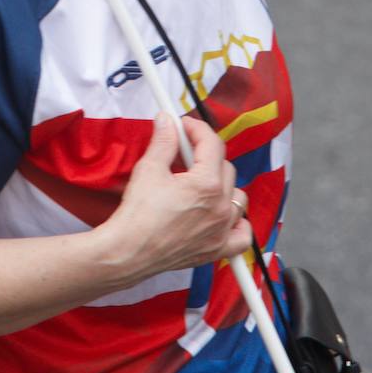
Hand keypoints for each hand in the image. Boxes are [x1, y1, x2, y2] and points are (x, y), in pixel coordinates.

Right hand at [96, 114, 251, 284]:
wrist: (128, 251)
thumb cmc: (138, 214)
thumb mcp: (149, 168)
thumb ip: (164, 141)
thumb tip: (167, 121)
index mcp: (207, 185)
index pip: (212, 144)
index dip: (197, 129)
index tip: (184, 126)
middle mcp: (221, 207)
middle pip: (226, 167)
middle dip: (206, 155)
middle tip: (183, 154)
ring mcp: (222, 230)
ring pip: (238, 197)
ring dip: (223, 186)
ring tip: (200, 184)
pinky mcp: (217, 249)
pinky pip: (242, 235)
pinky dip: (238, 223)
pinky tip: (223, 216)